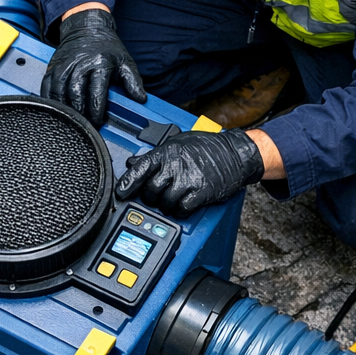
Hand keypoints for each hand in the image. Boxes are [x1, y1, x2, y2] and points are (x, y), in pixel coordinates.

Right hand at [41, 8, 145, 126]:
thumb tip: (140, 99)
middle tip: (85, 125)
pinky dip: (50, 100)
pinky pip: (46, 87)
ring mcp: (63, 66)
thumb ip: (134, 82)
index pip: (96, 93)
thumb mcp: (125, 62)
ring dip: (65, 109)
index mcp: (100, 63)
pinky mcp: (52, 68)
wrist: (86, 27)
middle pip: (75, 94)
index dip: (97, 111)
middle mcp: (79, 64)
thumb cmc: (107, 48)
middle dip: (80, 113)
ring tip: (72, 119)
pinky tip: (58, 110)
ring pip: (59, 92)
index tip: (99, 122)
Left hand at [116, 129, 263, 216]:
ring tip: (170, 201)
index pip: (140, 168)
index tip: (121, 192)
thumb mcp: (177, 143)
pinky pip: (182, 208)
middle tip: (154, 196)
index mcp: (167, 152)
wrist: (235, 153)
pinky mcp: (201, 192)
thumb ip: (156, 155)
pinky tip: (182, 206)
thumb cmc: (206, 147)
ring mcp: (188, 180)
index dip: (128, 182)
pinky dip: (180, 211)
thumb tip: (134, 163)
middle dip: (149, 196)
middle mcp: (175, 166)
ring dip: (165, 205)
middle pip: (151, 189)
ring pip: (165, 201)